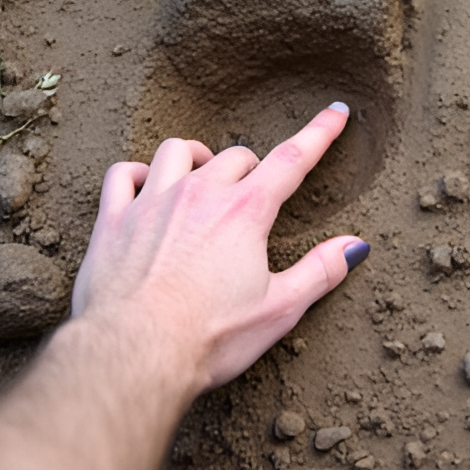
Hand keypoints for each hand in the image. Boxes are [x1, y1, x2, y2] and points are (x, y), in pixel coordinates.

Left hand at [70, 102, 368, 392]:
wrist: (131, 357)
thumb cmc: (208, 338)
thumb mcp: (280, 309)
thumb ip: (321, 271)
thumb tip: (355, 246)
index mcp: (246, 212)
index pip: (293, 158)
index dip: (319, 132)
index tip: (336, 112)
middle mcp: (201, 194)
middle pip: (235, 156)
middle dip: (251, 169)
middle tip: (253, 197)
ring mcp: (154, 202)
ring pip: (178, 151)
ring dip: (197, 159)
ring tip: (204, 178)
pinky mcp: (113, 221)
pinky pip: (123, 174)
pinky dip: (138, 174)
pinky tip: (146, 187)